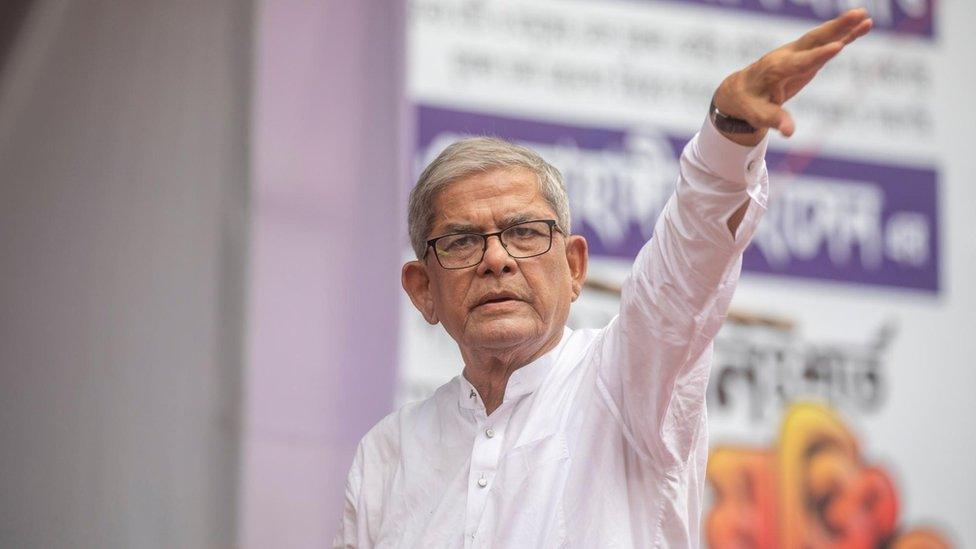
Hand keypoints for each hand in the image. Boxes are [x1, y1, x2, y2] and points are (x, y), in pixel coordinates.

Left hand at [713, 8, 872, 145]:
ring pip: (821, 38)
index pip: (800, 61)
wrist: (739, 90)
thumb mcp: (757, 115)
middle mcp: (787, 56)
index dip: (818, 55)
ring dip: (842, 26)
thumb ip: (774, 119)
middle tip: (857, 15)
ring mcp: (797, 54)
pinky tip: (862, 27)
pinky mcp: (805, 57)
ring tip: (865, 16)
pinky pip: (825, 44)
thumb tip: (789, 131)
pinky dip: (843, 35)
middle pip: (813, 40)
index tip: (837, 46)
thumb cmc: (748, 103)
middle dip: (834, 28)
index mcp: (775, 69)